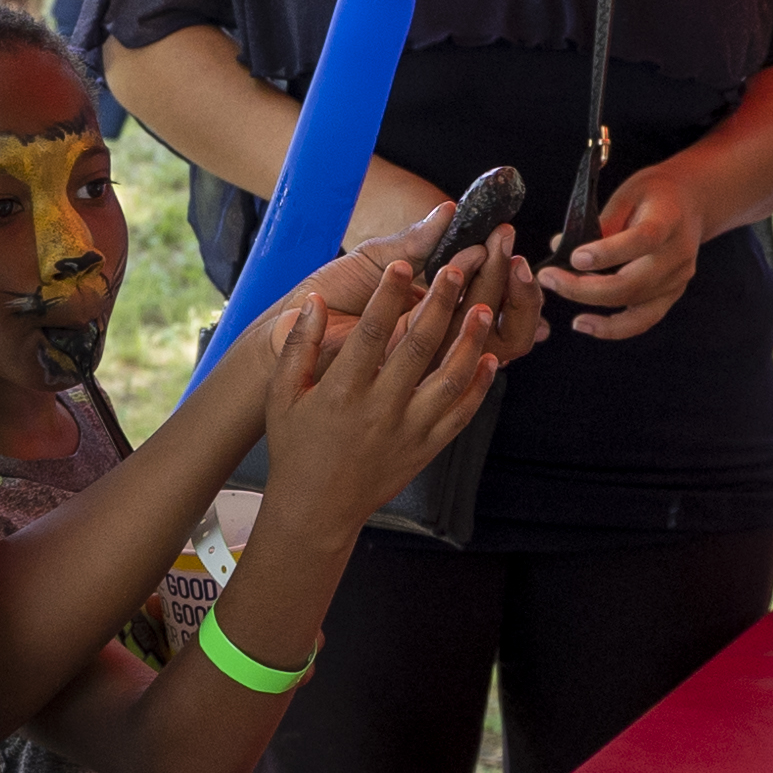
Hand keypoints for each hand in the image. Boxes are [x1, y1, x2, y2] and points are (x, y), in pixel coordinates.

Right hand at [257, 240, 513, 520]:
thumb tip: (312, 302)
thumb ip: (298, 347)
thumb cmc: (296, 448)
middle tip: (455, 270)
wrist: (317, 509)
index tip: (402, 264)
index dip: (389, 295)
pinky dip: (478, 387)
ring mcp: (408, 431)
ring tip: (483, 308)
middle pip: (418, 347)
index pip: (372, 332)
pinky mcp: (427, 449)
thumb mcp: (283, 396)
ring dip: (469, 341)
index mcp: (342, 392)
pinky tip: (490, 359)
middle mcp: (380, 410)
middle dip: (439, 304)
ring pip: (449, 379)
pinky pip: (460, 415)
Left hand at [537, 164, 706, 342]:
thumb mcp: (628, 192)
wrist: (692, 203)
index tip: (574, 257)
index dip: (608, 253)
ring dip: (593, 305)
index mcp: (669, 220)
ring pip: (635, 305)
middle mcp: (678, 254)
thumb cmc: (655, 194)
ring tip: (559, 293)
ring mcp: (678, 278)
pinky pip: (643, 320)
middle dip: (586, 287)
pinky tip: (586, 324)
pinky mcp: (672, 294)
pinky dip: (613, 328)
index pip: (642, 240)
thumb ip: (600, 222)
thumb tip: (560, 247)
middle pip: (634, 283)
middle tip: (550, 278)